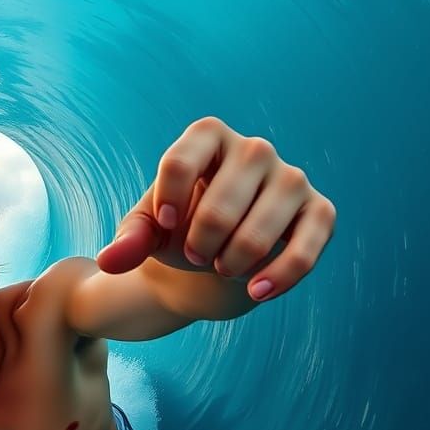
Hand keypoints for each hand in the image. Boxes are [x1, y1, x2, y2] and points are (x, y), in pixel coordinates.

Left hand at [96, 116, 335, 300]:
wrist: (215, 252)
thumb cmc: (177, 228)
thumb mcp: (146, 231)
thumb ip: (129, 240)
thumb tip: (111, 260)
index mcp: (208, 137)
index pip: (182, 162)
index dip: (167, 202)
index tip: (163, 226)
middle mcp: (254, 148)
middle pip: (219, 206)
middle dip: (199, 246)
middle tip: (195, 256)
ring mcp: (291, 178)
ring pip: (260, 231)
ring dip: (232, 263)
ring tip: (223, 269)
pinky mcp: (319, 211)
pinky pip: (305, 248)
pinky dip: (279, 277)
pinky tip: (256, 292)